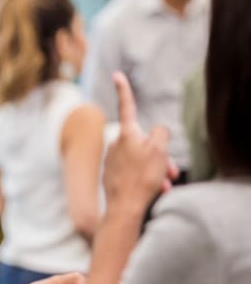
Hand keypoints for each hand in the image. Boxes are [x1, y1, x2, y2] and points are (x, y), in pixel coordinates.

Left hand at [103, 72, 176, 213]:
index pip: (127, 106)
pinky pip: (134, 172)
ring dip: (156, 170)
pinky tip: (154, 190)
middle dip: (161, 156)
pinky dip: (146, 179)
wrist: (124, 208)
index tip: (117, 75)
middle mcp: (116, 143)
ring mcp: (113, 159)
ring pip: (142, 159)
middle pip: (145, 143)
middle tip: (171, 172)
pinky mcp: (112, 174)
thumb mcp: (160, 151)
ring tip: (164, 185)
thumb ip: (160, 134)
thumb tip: (156, 132)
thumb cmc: (142, 178)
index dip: (124, 89)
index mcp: (127, 134)